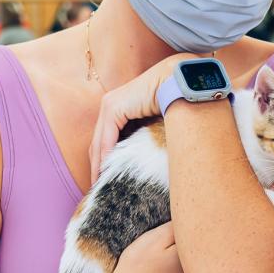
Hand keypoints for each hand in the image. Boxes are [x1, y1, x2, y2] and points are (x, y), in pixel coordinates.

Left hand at [88, 55, 192, 183]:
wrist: (176, 83)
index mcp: (117, 108)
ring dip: (98, 166)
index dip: (102, 161)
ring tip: (100, 186)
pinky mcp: (113, 108)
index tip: (104, 181)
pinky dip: (106, 156)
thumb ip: (142, 139)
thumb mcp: (151, 126)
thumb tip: (143, 162)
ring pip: (99, 142)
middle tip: (97, 189)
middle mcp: (109, 105)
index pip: (104, 139)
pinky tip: (107, 173)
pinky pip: (106, 138)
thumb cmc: (172, 103)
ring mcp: (109, 105)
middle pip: (97, 143)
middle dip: (96, 166)